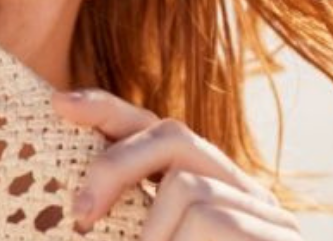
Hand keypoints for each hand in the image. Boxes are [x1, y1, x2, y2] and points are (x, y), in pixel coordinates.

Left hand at [52, 88, 301, 239]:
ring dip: (152, 234)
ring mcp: (263, 212)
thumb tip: (76, 214)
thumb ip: (128, 228)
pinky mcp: (274, 236)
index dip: (107, 111)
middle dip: (115, 164)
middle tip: (80, 215)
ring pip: (185, 186)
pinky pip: (206, 218)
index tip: (58, 104)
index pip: (155, 131)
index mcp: (201, 191)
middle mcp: (236, 190)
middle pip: (170, 133)